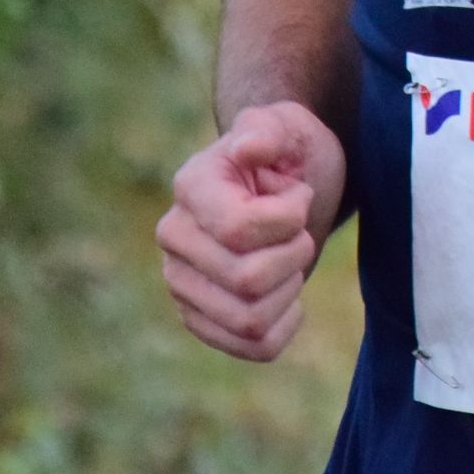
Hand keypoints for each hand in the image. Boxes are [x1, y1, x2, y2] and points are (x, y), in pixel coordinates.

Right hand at [156, 100, 345, 362]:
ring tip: (290, 259)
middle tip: (299, 230)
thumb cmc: (289, 151)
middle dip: (294, 253)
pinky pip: (254, 347)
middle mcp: (175, 239)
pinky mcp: (201, 319)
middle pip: (247, 280)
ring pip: (249, 321)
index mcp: (190, 188)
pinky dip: (285, 326)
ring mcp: (182, 284)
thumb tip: (246, 148)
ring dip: (289, 290)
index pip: (239, 231)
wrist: (287, 183)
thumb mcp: (287, 126)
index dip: (288, 219)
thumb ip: (267, 131)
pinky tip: (289, 296)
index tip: (298, 195)